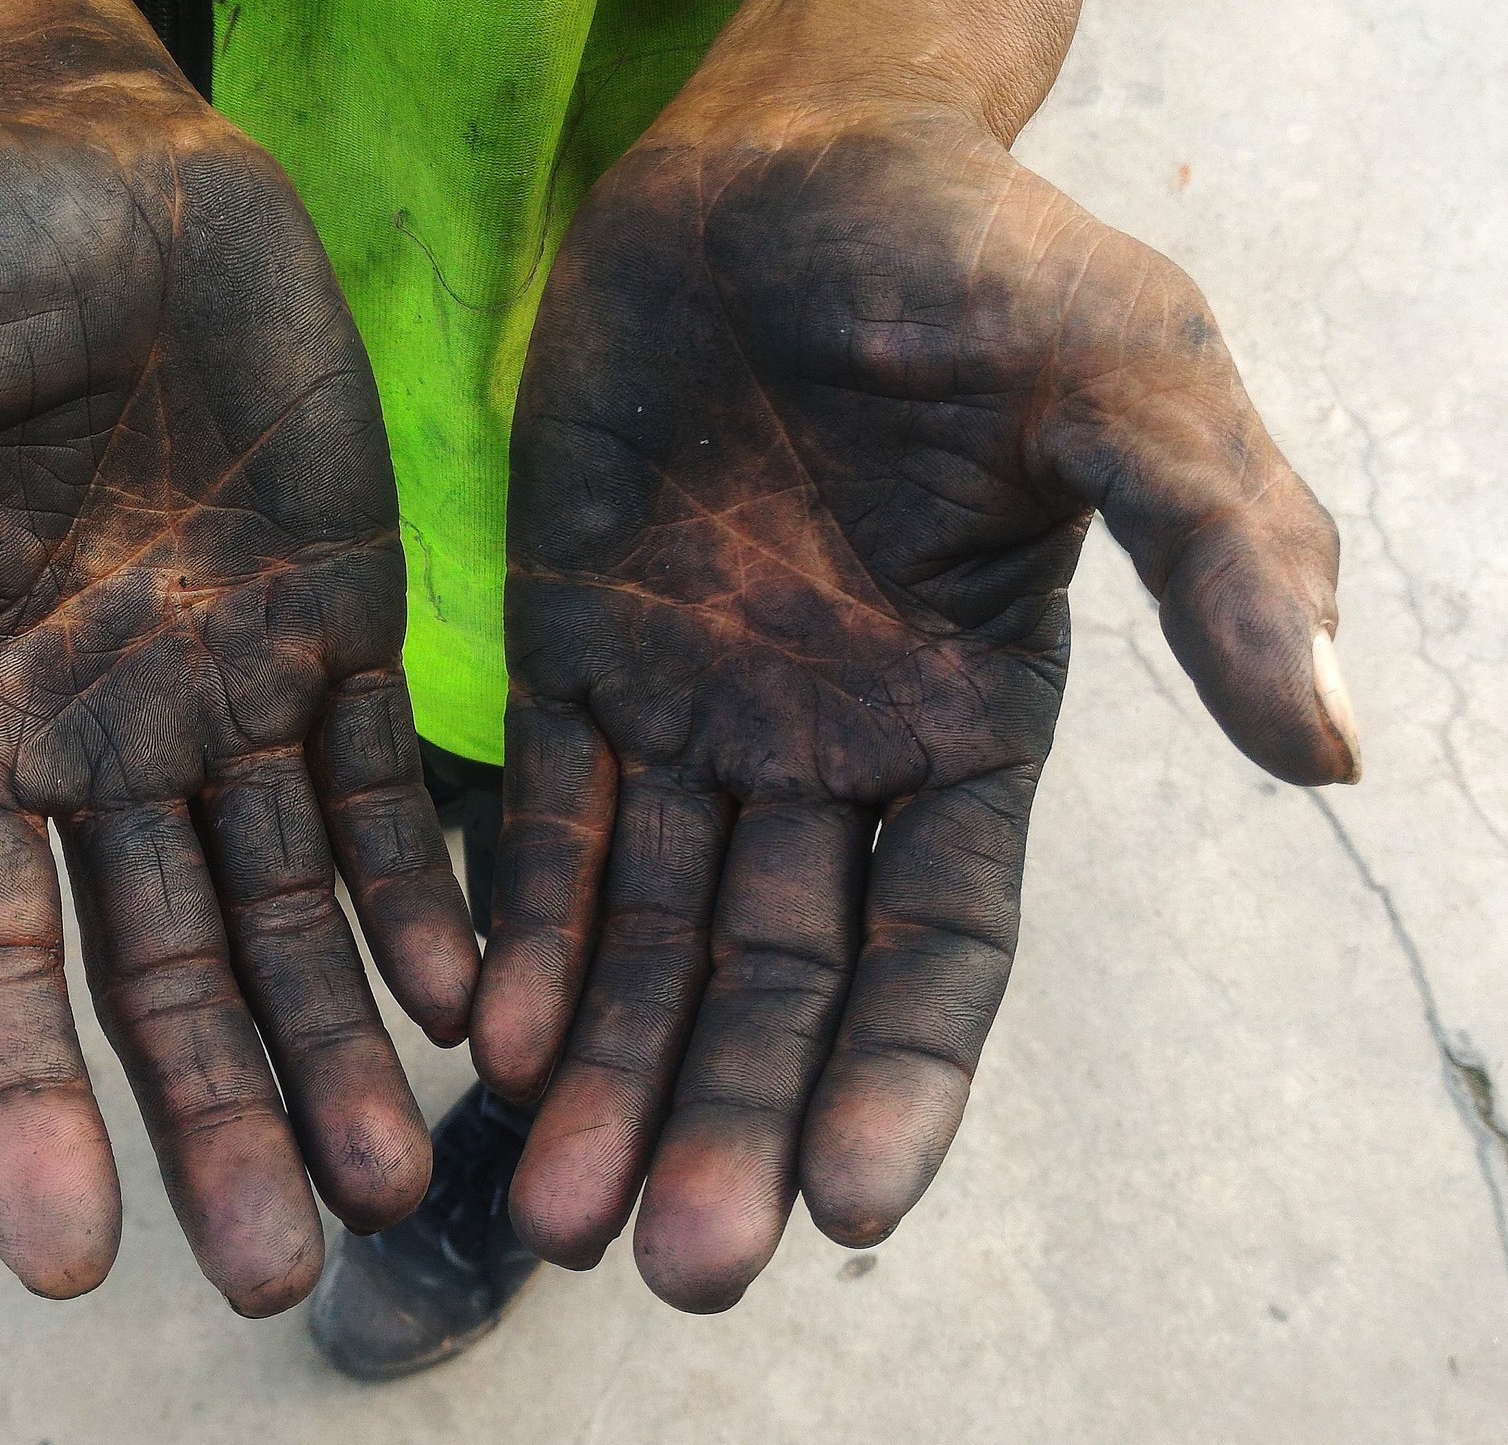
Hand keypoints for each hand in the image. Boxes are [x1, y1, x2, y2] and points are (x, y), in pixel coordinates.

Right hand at [0, 77, 475, 1310]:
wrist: (86, 158)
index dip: (17, 1106)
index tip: (70, 1257)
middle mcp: (96, 745)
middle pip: (156, 975)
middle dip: (216, 1114)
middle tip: (285, 1262)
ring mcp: (227, 695)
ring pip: (285, 911)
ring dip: (335, 1043)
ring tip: (393, 1179)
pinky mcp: (343, 627)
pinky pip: (385, 789)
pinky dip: (423, 893)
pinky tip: (464, 999)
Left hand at [474, 103, 1356, 1309]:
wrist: (784, 160)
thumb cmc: (971, 259)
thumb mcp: (1130, 381)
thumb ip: (1222, 553)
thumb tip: (1338, 744)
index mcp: (965, 722)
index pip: (939, 944)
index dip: (898, 1075)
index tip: (845, 1206)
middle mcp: (824, 748)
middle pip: (775, 976)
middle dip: (725, 1115)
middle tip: (670, 1264)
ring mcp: (691, 707)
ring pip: (643, 926)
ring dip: (601, 1064)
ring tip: (540, 1204)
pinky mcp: (572, 649)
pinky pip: (540, 814)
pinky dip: (515, 922)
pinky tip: (482, 1033)